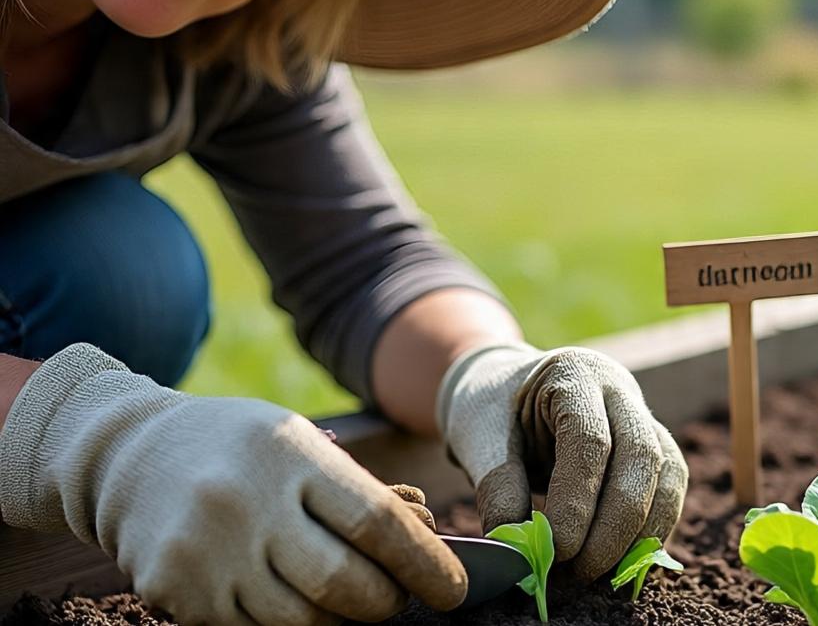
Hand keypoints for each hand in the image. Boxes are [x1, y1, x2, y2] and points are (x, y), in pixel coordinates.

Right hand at [0, 344, 465, 624]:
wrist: (129, 455)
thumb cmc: (241, 448)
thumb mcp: (301, 443)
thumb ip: (360, 490)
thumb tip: (428, 531)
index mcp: (289, 455)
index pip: (376, 521)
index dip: (425, 563)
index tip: (454, 590)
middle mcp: (246, 502)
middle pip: (344, 584)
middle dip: (385, 602)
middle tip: (395, 597)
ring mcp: (205, 552)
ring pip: (302, 621)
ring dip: (338, 618)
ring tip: (342, 594)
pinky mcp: (174, 592)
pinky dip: (283, 622)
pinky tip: (281, 592)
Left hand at [436, 343, 687, 579]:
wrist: (507, 391)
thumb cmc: (491, 411)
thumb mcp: (478, 437)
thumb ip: (497, 485)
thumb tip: (519, 547)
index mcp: (572, 374)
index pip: (589, 439)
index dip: (578, 500)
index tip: (558, 550)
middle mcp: (618, 388)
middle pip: (641, 455)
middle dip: (617, 523)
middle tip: (583, 571)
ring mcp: (643, 414)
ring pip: (667, 472)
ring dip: (642, 531)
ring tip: (604, 573)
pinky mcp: (655, 444)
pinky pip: (670, 487)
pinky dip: (653, 528)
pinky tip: (624, 561)